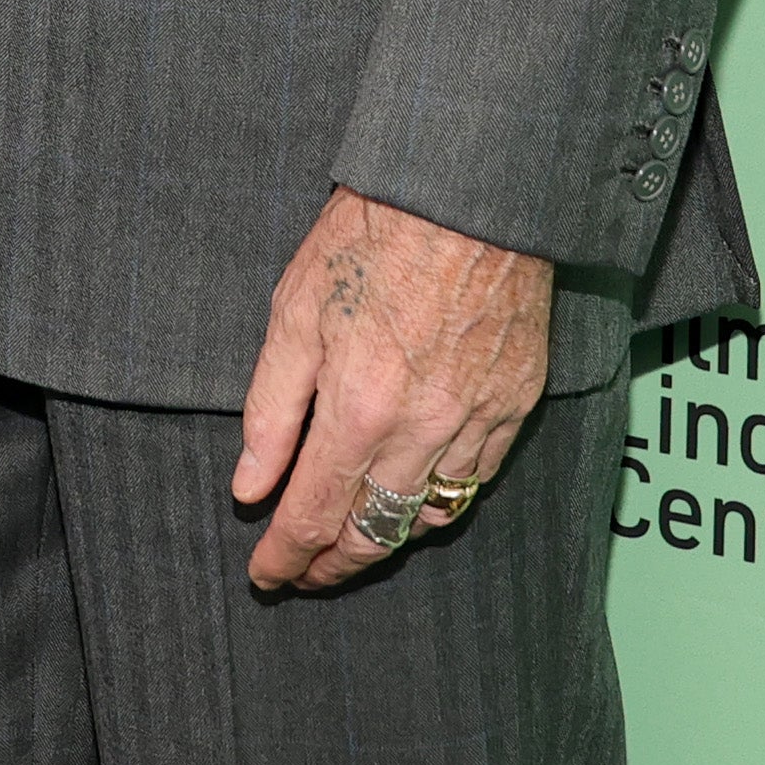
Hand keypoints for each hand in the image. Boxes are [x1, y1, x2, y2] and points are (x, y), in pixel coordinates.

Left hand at [233, 186, 552, 590]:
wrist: (467, 189)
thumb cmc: (373, 232)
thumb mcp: (294, 309)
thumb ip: (270, 408)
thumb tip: (249, 484)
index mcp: (358, 410)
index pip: (314, 516)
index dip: (286, 556)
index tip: (265, 574)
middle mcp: (421, 433)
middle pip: (372, 534)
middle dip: (331, 564)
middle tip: (303, 572)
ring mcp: (476, 424)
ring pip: (428, 518)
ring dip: (385, 538)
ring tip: (352, 537)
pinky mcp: (515, 407)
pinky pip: (475, 482)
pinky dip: (439, 501)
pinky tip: (414, 494)